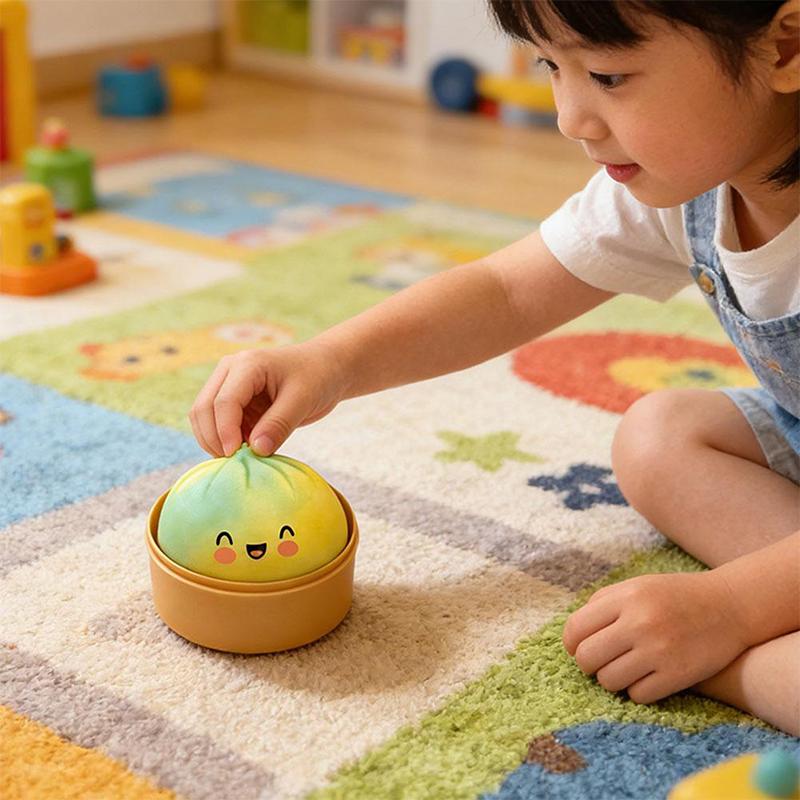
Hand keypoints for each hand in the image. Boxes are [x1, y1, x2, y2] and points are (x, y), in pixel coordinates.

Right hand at [189, 341, 347, 457]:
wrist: (325, 368)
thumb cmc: (317, 377)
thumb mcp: (303, 400)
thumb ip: (279, 424)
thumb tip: (256, 450)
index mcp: (247, 364)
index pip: (224, 401)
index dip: (225, 431)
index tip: (236, 456)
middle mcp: (230, 370)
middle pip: (203, 408)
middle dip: (214, 439)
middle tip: (234, 463)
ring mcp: (227, 384)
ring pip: (203, 417)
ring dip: (215, 441)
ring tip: (240, 458)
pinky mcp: (232, 400)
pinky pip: (216, 423)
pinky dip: (223, 440)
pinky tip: (244, 451)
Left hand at [562, 571, 750, 703]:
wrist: (730, 606)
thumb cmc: (675, 597)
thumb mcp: (637, 586)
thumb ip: (603, 604)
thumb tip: (573, 636)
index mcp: (625, 597)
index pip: (575, 629)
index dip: (572, 643)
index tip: (580, 648)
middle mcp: (639, 622)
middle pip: (586, 658)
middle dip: (589, 664)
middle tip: (602, 662)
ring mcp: (659, 649)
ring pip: (608, 681)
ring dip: (613, 679)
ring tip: (626, 669)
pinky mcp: (679, 674)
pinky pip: (637, 696)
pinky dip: (638, 691)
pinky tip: (648, 678)